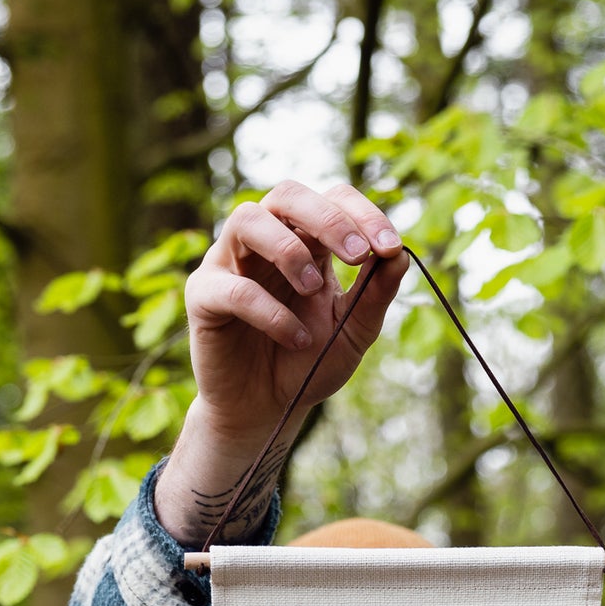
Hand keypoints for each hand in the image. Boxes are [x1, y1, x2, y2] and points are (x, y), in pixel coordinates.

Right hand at [188, 181, 406, 436]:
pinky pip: (234, 288)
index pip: (331, 199)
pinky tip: (296, 338)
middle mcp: (265, 241)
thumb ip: (375, 295)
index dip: (362, 213)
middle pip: (288, 195)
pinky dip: (270, 311)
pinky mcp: (204, 296)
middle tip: (358, 254)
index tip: (389, 246)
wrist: (266, 411)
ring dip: (288, 250)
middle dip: (327, 218)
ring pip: (248, 219)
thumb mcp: (353, 333)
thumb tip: (400, 255)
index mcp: (305, 241)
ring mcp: (229, 263)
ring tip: (314, 289)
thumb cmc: (307, 365)